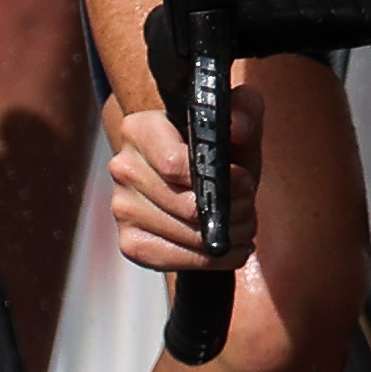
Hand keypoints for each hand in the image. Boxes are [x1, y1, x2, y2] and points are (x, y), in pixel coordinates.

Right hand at [103, 80, 255, 277]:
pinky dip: (207, 260)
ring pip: (183, 235)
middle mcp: (123, 167)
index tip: (244, 181)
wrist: (199, 181)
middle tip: (249, 210)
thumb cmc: (219, 149)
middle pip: (185, 205)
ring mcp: (121, 207)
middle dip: (229, 213)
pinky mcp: (129, 242)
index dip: (218, 178)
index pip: (174, 164)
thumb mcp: (238, 122)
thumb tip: (237, 126)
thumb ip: (245, 111)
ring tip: (242, 228)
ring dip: (224, 238)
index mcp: (140, 129)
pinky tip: (224, 249)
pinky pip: (171, 260)